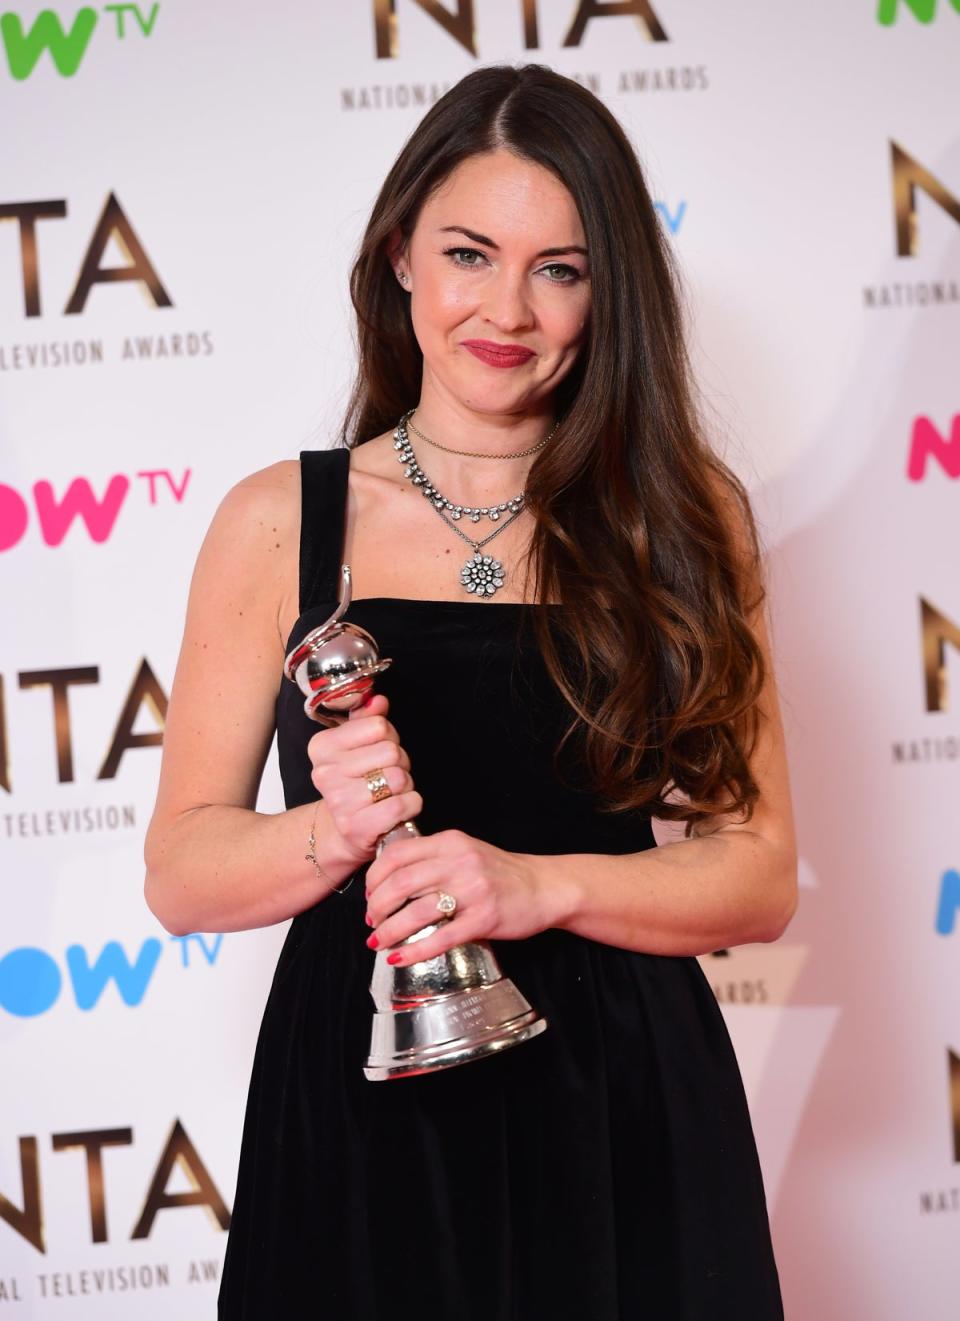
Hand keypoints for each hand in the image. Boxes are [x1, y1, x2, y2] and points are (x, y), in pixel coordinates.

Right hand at [306, 693, 422, 870]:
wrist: (345, 831)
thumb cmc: (355, 784)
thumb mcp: (355, 746)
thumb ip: (366, 719)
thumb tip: (377, 700)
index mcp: (322, 747)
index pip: (378, 725)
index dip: (389, 737)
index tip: (378, 751)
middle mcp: (325, 773)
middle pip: (391, 751)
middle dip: (400, 762)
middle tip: (388, 773)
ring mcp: (339, 802)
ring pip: (398, 778)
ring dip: (405, 785)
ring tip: (391, 792)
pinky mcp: (357, 827)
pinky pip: (402, 805)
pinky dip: (410, 805)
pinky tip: (399, 808)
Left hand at [363, 828, 553, 964]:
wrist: (545, 887)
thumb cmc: (501, 873)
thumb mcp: (465, 851)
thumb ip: (432, 858)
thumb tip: (390, 879)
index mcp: (450, 842)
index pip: (396, 855)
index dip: (374, 878)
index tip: (368, 895)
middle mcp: (459, 862)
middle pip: (400, 883)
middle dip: (377, 907)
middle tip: (372, 922)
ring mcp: (473, 891)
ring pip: (416, 912)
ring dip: (390, 931)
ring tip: (380, 942)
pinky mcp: (485, 919)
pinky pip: (441, 938)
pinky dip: (415, 951)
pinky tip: (400, 959)